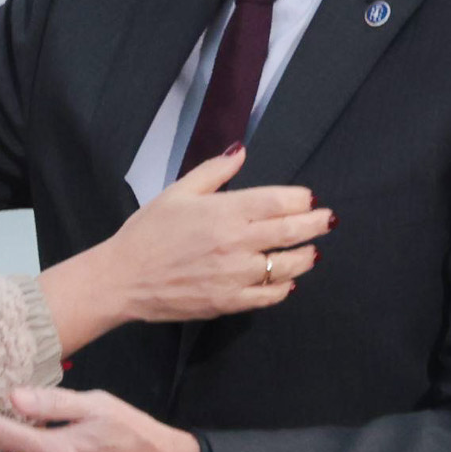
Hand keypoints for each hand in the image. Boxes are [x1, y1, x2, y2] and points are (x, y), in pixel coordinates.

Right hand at [38, 147, 330, 351]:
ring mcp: (236, 275)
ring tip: (312, 251)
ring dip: (306, 257)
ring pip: (288, 266)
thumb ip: (215, 171)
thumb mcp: (178, 192)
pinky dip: (283, 288)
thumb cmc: (147, 233)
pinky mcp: (230, 301)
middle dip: (317, 224)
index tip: (307, 198)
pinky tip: (286, 281)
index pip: (280, 201)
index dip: (301, 199)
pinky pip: (269, 296)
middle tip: (327, 220)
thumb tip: (241, 150)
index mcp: (225, 211)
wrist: (123, 278)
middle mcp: (236, 243)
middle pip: (293, 231)